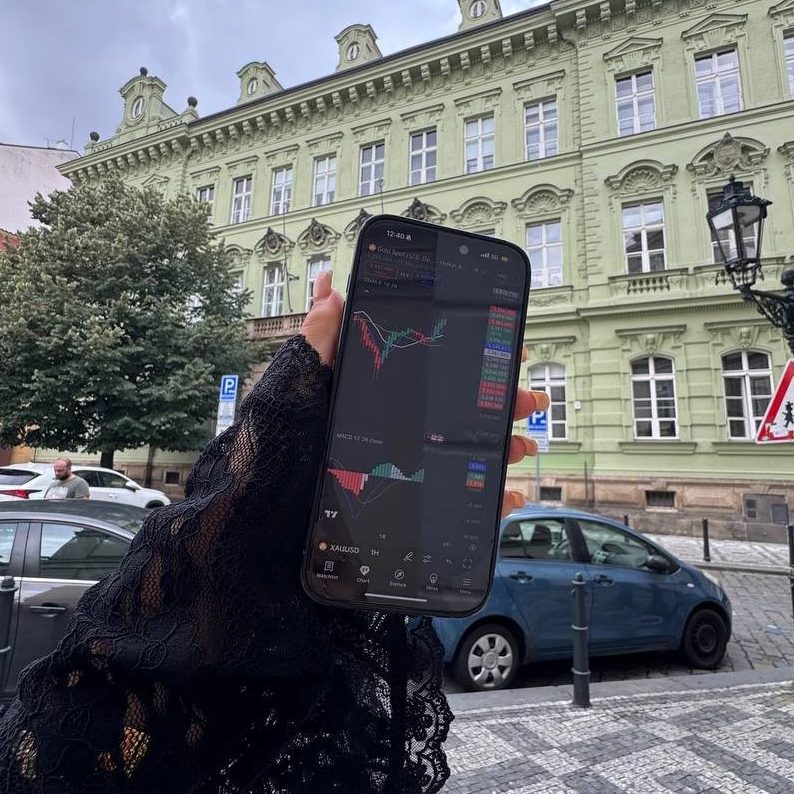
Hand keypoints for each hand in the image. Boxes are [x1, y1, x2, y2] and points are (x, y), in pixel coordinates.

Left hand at [301, 272, 547, 518]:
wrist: (263, 507)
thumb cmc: (277, 441)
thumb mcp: (298, 380)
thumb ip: (319, 336)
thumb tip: (329, 285)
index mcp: (378, 393)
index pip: (436, 367)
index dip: (476, 356)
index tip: (508, 345)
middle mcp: (396, 427)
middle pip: (462, 409)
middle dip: (502, 402)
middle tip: (529, 400)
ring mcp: (403, 465)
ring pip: (468, 452)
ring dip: (503, 446)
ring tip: (522, 446)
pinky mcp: (405, 503)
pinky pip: (455, 500)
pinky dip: (489, 502)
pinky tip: (509, 499)